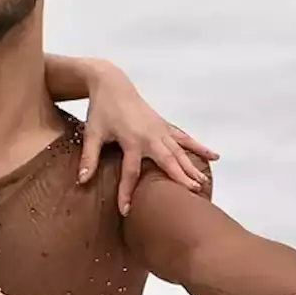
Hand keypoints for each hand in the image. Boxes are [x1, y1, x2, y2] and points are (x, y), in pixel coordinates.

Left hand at [77, 61, 218, 214]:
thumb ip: (88, 158)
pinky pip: (184, 138)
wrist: (112, 83)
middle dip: (179, 177)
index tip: (126, 211)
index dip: (127, 192)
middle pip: (167, 160)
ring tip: (203, 183)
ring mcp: (160, 129)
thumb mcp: (92, 134)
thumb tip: (82, 180)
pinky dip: (198, 147)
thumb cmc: (101, 109)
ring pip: (179, 151)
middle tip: (193, 194)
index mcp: (131, 139)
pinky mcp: (164, 125)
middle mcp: (150, 135)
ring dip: (192, 166)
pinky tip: (213, 157)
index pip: (131, 172)